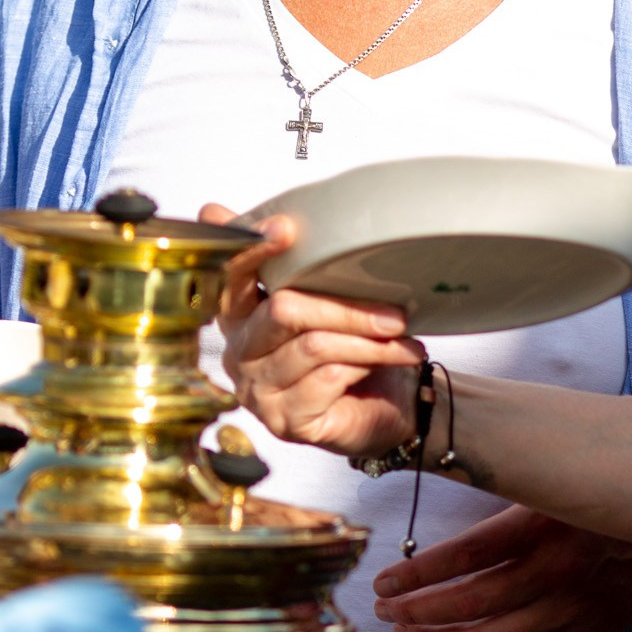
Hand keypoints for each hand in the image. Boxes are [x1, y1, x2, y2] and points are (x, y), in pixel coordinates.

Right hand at [204, 202, 425, 459]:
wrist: (389, 407)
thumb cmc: (354, 348)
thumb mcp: (329, 298)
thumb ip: (298, 261)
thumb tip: (229, 210)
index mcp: (241, 315)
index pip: (230, 277)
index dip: (252, 250)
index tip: (287, 229)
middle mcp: (239, 352)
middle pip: (283, 311)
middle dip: (345, 308)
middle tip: (394, 312)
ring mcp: (256, 390)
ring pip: (313, 346)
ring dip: (367, 341)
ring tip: (403, 338)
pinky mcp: (284, 420)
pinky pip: (327, 379)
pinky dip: (366, 365)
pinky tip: (391, 362)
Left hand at [373, 506, 631, 631]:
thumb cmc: (601, 503)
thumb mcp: (556, 484)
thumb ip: (506, 491)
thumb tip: (439, 485)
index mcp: (545, 527)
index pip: (465, 556)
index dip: (416, 575)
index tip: (382, 583)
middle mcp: (557, 574)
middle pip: (470, 605)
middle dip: (416, 613)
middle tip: (385, 613)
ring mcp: (571, 612)